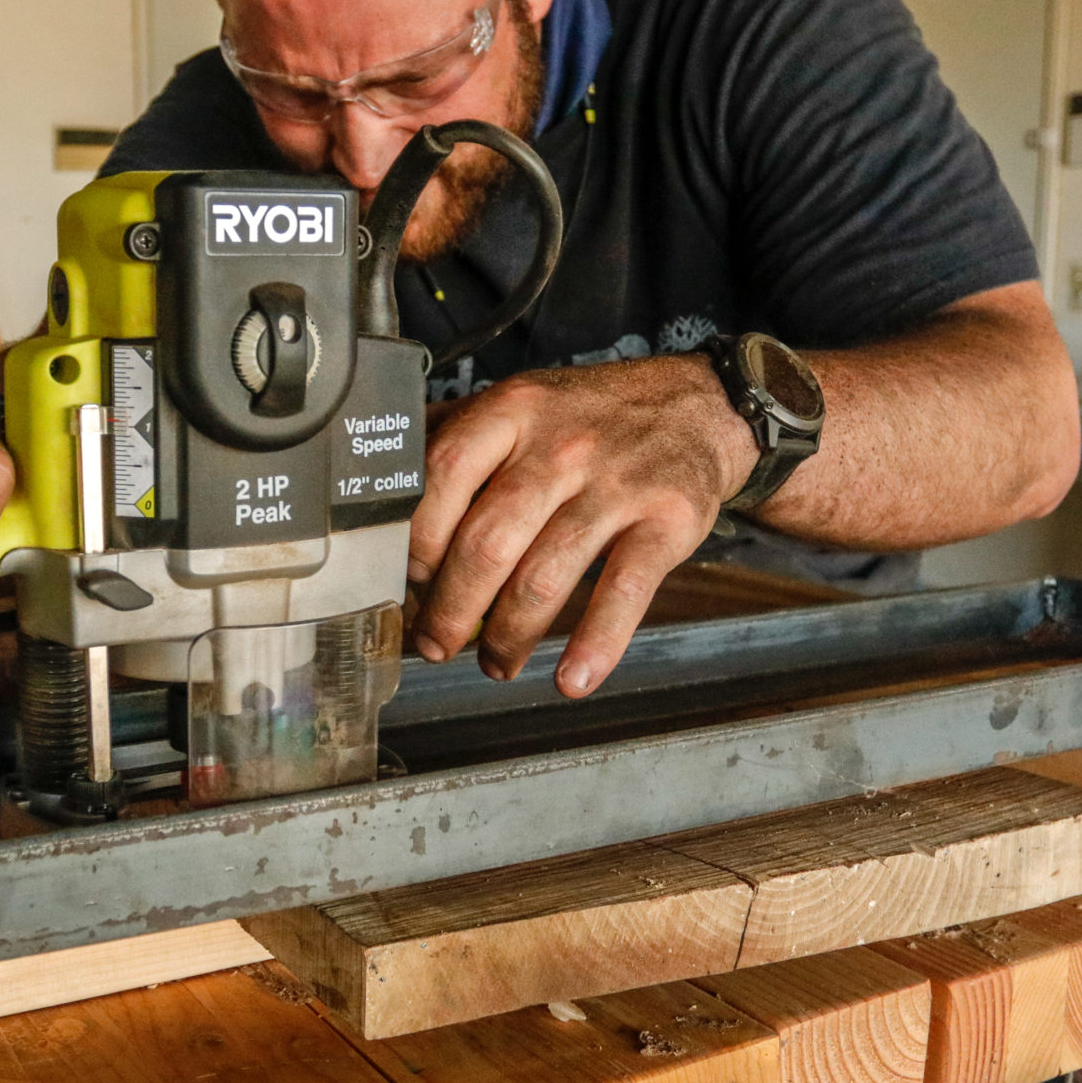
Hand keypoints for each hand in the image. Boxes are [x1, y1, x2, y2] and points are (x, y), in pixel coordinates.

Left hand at [408, 355, 759, 696]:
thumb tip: (382, 494)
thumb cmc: (592, 416)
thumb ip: (456, 439)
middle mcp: (561, 446)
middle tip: (435, 644)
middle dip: (450, 610)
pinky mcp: (667, 522)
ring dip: (508, 638)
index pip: (443, 476)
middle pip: (486, 543)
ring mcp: (617, 485)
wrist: (699, 405)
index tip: (409, 581)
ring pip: (543, 578)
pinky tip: (570, 679)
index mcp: (512, 413)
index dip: (417, 541)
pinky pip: (622, 593)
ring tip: (495, 664)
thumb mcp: (520, 404)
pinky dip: (594, 645)